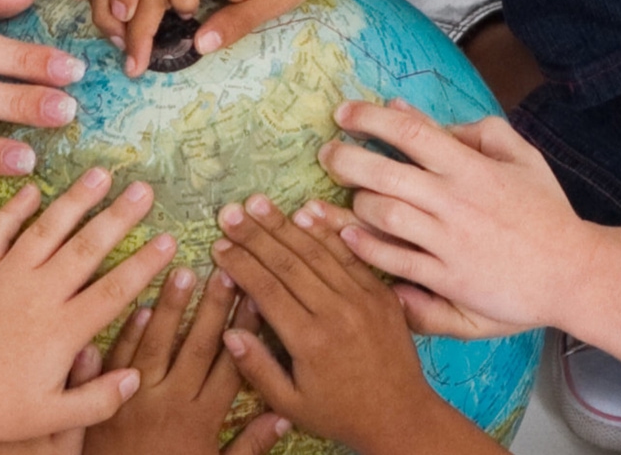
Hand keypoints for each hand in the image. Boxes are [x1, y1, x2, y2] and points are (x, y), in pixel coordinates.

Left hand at [0, 168, 175, 446]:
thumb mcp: (51, 417)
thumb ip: (98, 400)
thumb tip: (136, 378)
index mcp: (63, 329)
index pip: (115, 289)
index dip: (145, 263)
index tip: (169, 239)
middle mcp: (39, 294)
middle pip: (88, 247)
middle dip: (120, 216)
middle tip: (144, 189)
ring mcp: (6, 277)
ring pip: (47, 229)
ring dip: (76, 200)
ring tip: (101, 174)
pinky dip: (15, 208)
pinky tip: (33, 189)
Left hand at [84, 265, 286, 454]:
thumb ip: (248, 448)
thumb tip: (282, 417)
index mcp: (200, 421)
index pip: (231, 365)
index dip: (246, 329)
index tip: (258, 296)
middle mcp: (169, 403)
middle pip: (197, 345)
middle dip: (214, 306)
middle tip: (226, 270)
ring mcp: (132, 399)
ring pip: (155, 343)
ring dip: (170, 307)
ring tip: (183, 273)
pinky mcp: (102, 401)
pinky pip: (116, 359)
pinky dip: (126, 334)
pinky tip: (137, 307)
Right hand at [210, 194, 442, 451]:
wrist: (402, 416)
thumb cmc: (340, 413)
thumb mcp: (291, 404)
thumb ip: (257, 368)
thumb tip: (227, 331)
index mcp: (309, 340)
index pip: (266, 289)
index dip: (239, 263)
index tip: (218, 245)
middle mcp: (336, 312)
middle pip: (287, 262)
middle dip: (254, 235)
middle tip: (229, 212)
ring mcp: (362, 298)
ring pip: (316, 251)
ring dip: (284, 224)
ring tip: (258, 203)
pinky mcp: (380, 292)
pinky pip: (348, 254)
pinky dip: (325, 231)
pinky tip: (305, 212)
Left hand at [317, 98, 603, 336]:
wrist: (575, 274)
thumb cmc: (545, 212)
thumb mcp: (522, 157)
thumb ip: (474, 131)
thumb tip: (411, 111)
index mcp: (473, 169)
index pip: (411, 133)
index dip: (370, 119)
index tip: (342, 113)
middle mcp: (456, 202)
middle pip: (384, 174)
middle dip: (344, 160)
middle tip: (326, 154)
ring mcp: (450, 243)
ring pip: (383, 216)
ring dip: (351, 204)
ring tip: (336, 197)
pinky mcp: (447, 280)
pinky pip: (395, 261)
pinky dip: (366, 247)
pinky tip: (348, 235)